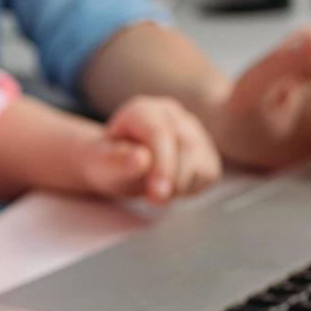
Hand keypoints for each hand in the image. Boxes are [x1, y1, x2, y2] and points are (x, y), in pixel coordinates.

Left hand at [79, 96, 221, 204]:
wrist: (118, 165)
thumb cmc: (109, 162)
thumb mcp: (102, 165)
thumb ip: (118, 162)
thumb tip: (141, 158)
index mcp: (143, 110)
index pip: (160, 133)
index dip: (162, 165)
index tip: (157, 194)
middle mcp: (171, 114)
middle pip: (186, 145)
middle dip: (173, 179)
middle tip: (156, 200)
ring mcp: (192, 130)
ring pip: (202, 160)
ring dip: (181, 185)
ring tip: (156, 191)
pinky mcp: (205, 150)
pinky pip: (208, 173)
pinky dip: (191, 188)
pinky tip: (171, 188)